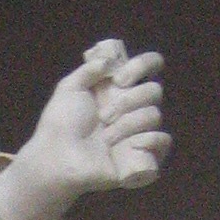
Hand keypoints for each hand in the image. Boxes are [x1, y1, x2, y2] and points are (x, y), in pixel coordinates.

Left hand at [27, 40, 170, 198]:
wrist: (57, 157)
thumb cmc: (61, 125)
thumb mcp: (69, 88)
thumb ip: (89, 69)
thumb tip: (110, 62)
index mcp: (120, 89)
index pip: (148, 66)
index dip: (143, 65)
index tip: (119, 79)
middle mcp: (133, 108)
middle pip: (154, 91)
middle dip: (129, 101)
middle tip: (103, 116)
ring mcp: (139, 131)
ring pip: (154, 116)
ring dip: (128, 125)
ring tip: (106, 138)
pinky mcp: (143, 155)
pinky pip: (163, 141)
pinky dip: (147, 140)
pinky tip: (125, 147)